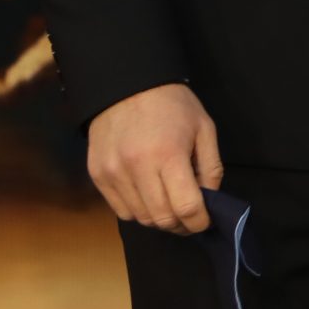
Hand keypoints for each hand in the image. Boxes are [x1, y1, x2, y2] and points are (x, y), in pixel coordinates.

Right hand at [86, 82, 220, 235]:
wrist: (126, 84)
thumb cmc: (172, 104)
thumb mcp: (204, 128)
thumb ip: (211, 168)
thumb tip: (209, 201)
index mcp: (169, 154)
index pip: (186, 207)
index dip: (200, 221)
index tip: (205, 220)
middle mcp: (137, 168)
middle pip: (162, 218)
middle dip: (181, 224)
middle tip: (189, 217)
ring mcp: (114, 174)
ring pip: (140, 218)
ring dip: (159, 218)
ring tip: (169, 204)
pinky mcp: (97, 175)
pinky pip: (120, 210)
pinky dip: (138, 211)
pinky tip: (148, 196)